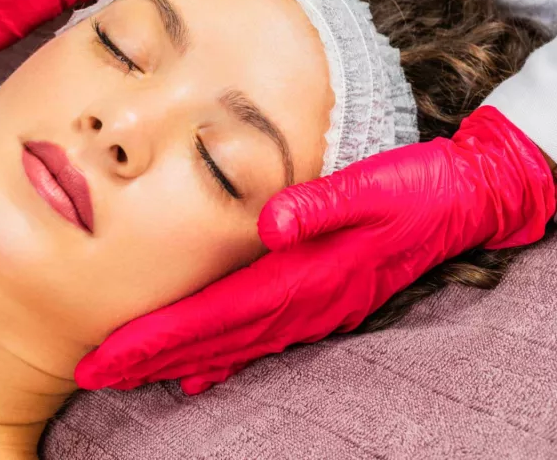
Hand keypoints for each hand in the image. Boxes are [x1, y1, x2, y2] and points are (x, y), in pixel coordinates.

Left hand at [75, 106, 556, 394]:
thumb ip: (321, 203)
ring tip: (128, 372)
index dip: (158, 340)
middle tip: (94, 371)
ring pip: (230, 344)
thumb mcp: (373, 184)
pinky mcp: (318, 299)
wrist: (462, 199)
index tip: (108, 355)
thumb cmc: (415, 187)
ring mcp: (311, 307)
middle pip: (212, 340)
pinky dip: (221, 356)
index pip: (215, 316)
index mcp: (304, 276)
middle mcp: (302, 302)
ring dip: (176, 361)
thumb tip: (269, 222)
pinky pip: (259, 337)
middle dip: (150, 358)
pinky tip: (197, 370)